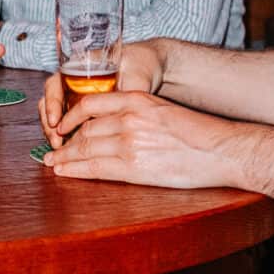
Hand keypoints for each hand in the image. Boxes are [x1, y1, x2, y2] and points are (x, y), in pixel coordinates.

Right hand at [40, 41, 165, 146]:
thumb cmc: (139, 66)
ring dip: (54, 132)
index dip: (52, 105)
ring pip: (55, 115)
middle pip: (49, 103)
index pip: (54, 85)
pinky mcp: (83, 110)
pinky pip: (67, 123)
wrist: (147, 68)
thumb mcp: (135, 79)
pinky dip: (66, 135)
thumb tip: (125, 118)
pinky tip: (72, 149)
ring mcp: (75, 96)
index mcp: (78, 67)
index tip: (57, 123)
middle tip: (56, 142)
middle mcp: (72, 81)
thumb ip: (128, 95)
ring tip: (61, 148)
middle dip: (49, 125)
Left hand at [40, 90, 239, 189]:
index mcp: (136, 100)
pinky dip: (75, 171)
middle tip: (53, 149)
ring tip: (53, 163)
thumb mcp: (163, 110)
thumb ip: (137, 114)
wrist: (221, 150)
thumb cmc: (199, 133)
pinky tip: (65, 172)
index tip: (61, 126)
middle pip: (84, 130)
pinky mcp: (134, 166)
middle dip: (65, 142)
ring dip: (65, 158)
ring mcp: (129, 142)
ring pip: (84, 149)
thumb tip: (115, 125)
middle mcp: (128, 118)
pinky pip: (95, 168)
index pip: (89, 105)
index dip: (70, 117)